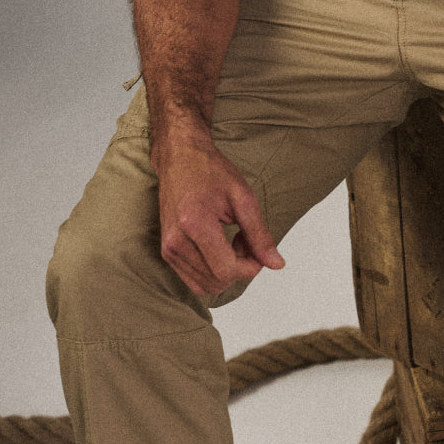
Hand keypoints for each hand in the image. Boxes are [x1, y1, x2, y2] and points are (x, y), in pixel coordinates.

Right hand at [154, 138, 283, 297]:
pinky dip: (213, 273)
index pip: (227, 271)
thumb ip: (260, 235)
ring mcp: (169, 249)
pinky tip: (218, 249)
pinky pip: (196, 281)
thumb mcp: (243, 198)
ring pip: (207, 286)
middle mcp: (176, 241)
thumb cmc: (209, 171)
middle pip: (218, 281)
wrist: (179, 157)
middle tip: (243, 239)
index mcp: (194, 224)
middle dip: (239, 268)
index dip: (249, 266)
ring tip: (230, 243)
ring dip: (226, 272)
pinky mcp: (167, 253)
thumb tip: (275, 264)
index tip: (254, 245)